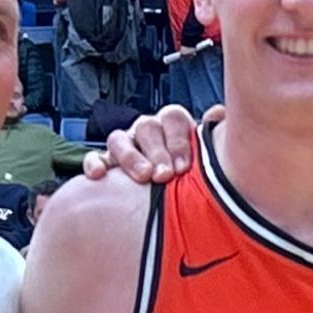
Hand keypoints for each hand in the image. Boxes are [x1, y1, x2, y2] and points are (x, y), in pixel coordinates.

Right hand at [82, 103, 217, 182]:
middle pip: (146, 128)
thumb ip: (212, 137)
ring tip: (142, 177)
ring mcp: (125, 145)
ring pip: (119, 139)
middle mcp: (147, 131)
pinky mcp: (107, 163)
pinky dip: (94, 164)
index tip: (184, 166)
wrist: (175, 198)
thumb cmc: (190, 173)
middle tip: (165, 175)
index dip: (178, 140)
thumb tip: (217, 114)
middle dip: (157, 152)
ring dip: (130, 157)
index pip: (173, 117)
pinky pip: (96, 158)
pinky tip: (98, 175)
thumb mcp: (207, 155)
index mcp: (172, 124)